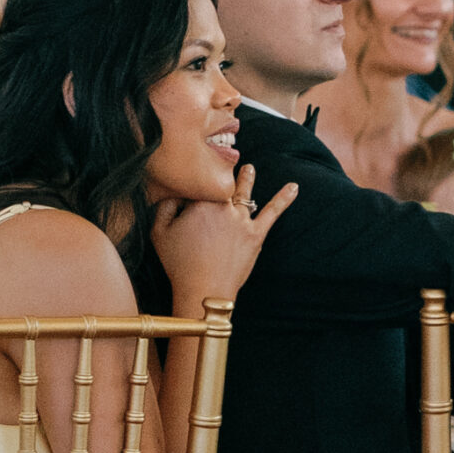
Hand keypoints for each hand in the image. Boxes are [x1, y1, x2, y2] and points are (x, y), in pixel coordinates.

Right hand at [151, 165, 296, 309]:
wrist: (204, 291)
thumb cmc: (179, 264)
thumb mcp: (159, 233)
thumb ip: (164, 207)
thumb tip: (174, 193)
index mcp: (200, 202)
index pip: (200, 182)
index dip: (195, 182)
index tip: (193, 180)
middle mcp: (223, 206)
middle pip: (224, 185)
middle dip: (223, 174)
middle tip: (224, 161)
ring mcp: (242, 220)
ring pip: (245, 194)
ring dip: (247, 179)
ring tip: (249, 169)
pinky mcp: (255, 234)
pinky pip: (272, 213)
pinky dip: (284, 199)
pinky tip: (294, 188)